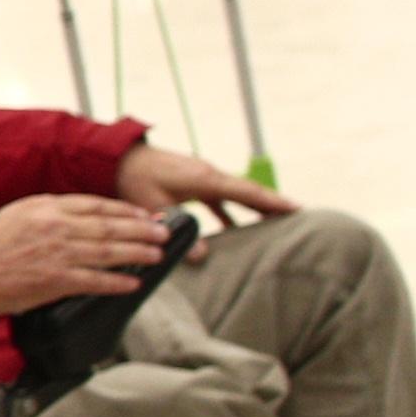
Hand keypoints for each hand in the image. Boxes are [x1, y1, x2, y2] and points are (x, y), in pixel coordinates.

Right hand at [0, 194, 167, 317]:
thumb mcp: (17, 213)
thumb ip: (49, 209)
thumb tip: (79, 212)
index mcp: (47, 208)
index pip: (96, 205)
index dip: (125, 211)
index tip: (144, 215)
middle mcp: (57, 228)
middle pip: (110, 227)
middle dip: (142, 231)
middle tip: (163, 233)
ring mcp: (59, 254)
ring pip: (109, 252)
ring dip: (138, 253)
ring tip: (156, 255)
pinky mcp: (58, 280)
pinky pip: (96, 281)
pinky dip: (117, 282)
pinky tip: (133, 283)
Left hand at [112, 143, 296, 235]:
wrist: (116, 158)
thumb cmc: (135, 180)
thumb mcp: (156, 208)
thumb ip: (180, 231)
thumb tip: (203, 258)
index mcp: (205, 179)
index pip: (247, 192)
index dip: (272, 202)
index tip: (297, 208)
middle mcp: (209, 174)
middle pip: (248, 191)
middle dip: (272, 204)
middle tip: (298, 217)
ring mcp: (202, 177)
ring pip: (235, 194)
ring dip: (252, 208)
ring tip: (273, 224)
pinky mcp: (192, 181)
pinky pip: (218, 197)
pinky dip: (229, 210)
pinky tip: (232, 229)